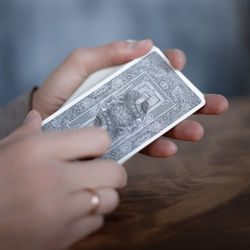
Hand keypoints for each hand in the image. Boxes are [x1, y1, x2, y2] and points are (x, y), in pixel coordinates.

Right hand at [0, 110, 126, 249]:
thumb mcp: (5, 149)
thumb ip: (28, 132)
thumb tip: (38, 116)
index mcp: (40, 151)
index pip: (99, 139)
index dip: (100, 141)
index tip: (95, 147)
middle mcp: (55, 180)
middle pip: (114, 172)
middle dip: (112, 170)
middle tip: (101, 170)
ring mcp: (60, 213)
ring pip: (110, 200)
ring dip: (103, 194)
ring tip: (88, 190)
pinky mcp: (62, 239)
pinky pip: (96, 223)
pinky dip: (90, 216)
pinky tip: (74, 211)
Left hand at [32, 40, 228, 157]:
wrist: (42, 128)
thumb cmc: (56, 94)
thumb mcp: (78, 65)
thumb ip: (106, 53)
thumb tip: (144, 45)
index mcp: (122, 78)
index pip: (153, 69)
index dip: (169, 65)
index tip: (179, 64)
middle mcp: (130, 100)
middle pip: (166, 98)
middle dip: (192, 101)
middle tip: (214, 104)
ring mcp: (128, 122)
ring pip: (162, 123)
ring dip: (182, 127)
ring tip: (196, 131)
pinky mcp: (122, 142)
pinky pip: (144, 144)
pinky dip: (158, 146)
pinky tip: (169, 148)